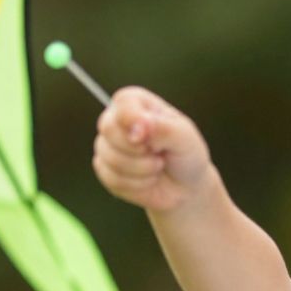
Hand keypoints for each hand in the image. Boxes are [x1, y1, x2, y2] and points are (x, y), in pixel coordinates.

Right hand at [92, 87, 215, 212]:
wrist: (185, 187)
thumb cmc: (186, 155)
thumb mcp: (184, 138)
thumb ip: (162, 128)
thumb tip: (138, 126)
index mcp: (136, 102)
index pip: (122, 103)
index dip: (133, 121)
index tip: (148, 137)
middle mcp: (117, 120)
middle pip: (109, 129)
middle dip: (139, 151)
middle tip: (159, 155)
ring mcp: (107, 144)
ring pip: (110, 157)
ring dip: (142, 170)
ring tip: (157, 167)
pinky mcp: (104, 169)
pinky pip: (111, 178)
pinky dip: (136, 185)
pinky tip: (148, 180)